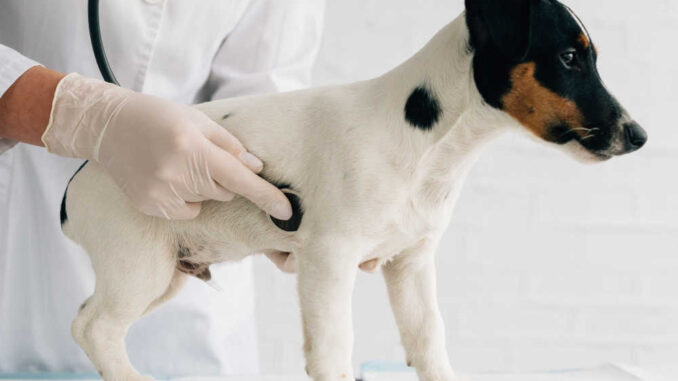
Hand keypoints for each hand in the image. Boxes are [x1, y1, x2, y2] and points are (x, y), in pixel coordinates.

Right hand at [42, 74, 291, 219]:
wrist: (108, 127)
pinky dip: (186, 199)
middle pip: (225, 191)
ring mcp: (161, 194)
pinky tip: (166, 178)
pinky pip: (188, 211)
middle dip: (222, 177)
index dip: (265, 195)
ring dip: (203, 187)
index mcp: (192, 148)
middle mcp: (177, 174)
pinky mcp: (150, 207)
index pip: (239, 178)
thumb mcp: (198, 121)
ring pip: (207, 201)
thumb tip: (257, 169)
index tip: (287, 211)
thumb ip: (230, 146)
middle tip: (197, 155)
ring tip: (177, 163)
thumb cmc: (158, 117)